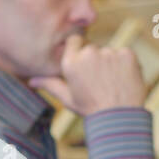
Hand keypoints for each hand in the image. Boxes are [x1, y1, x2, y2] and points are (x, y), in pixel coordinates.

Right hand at [28, 36, 145, 114]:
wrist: (119, 117)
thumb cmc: (90, 109)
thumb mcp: (67, 98)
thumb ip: (50, 84)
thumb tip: (32, 81)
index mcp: (71, 63)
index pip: (74, 41)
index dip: (79, 51)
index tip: (84, 65)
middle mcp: (89, 53)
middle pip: (92, 48)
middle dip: (95, 60)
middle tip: (99, 81)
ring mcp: (109, 52)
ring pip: (108, 52)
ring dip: (110, 63)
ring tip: (111, 84)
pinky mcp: (126, 54)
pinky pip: (124, 54)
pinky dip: (124, 64)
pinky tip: (122, 80)